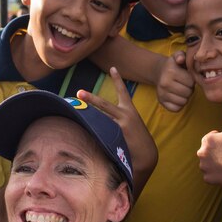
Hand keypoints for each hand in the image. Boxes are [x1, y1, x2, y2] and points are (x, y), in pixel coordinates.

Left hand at [78, 67, 157, 185]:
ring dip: (87, 118)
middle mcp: (125, 115)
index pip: (123, 91)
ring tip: (74, 113)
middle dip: (91, 99)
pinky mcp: (117, 137)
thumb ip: (119, 118)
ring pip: (100, 119)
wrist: (147, 154)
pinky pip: (101, 132)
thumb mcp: (132, 124)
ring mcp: (120, 126)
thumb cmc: (138, 139)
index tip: (112, 68)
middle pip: (104, 105)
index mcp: (130, 110)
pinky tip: (83, 132)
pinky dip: (93, 132)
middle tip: (79, 93)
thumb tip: (100, 116)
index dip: (118, 79)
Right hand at [157, 51, 194, 111]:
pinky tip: (178, 96)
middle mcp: (165, 83)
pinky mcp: (161, 102)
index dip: (192, 80)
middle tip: (185, 84)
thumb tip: (181, 59)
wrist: (159, 72)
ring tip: (181, 89)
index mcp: (171, 71)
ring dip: (185, 97)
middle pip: (188, 92)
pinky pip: (177, 108)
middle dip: (190, 88)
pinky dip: (180, 104)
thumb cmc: (174, 65)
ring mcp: (162, 94)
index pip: (191, 82)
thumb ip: (181, 55)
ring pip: (184, 101)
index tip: (188, 77)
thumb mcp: (178, 56)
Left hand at [197, 92, 221, 187]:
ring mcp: (204, 167)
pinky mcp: (208, 179)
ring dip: (216, 161)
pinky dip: (217, 173)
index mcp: (207, 140)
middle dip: (218, 150)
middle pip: (209, 149)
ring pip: (209, 161)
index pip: (212, 137)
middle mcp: (201, 153)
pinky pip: (210, 174)